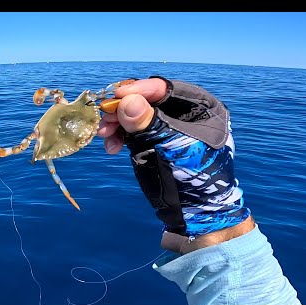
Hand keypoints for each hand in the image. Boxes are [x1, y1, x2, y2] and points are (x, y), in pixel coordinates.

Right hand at [97, 77, 251, 239]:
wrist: (194, 215)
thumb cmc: (192, 180)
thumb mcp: (170, 149)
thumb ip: (148, 124)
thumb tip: (127, 100)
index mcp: (201, 109)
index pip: (166, 89)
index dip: (140, 90)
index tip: (117, 95)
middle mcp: (184, 114)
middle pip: (147, 101)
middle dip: (123, 109)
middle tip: (105, 118)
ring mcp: (167, 129)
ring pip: (136, 116)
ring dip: (117, 123)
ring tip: (104, 135)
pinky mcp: (154, 142)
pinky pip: (132, 132)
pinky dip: (120, 136)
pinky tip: (111, 147)